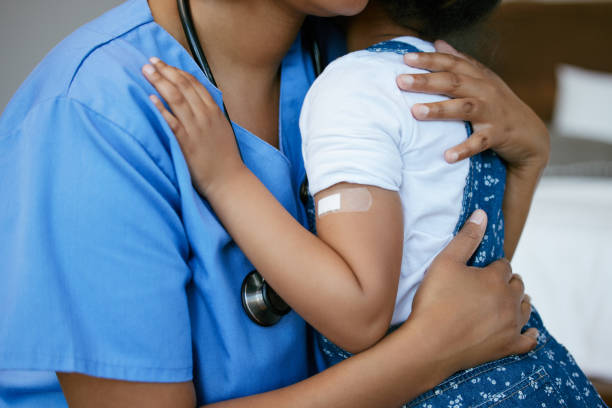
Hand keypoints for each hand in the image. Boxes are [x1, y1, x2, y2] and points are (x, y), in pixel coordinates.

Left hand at [142, 58, 243, 195]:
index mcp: (214, 110)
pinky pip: (171, 122)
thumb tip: (196, 101)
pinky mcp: (187, 143)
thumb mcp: (222, 128)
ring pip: (176, 99)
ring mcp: (196, 128)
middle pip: (182, 86)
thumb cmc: (224, 157)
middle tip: (150, 62)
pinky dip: (160, 108)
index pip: (193, 83)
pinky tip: (150, 98)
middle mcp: (205, 116)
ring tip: (146, 71)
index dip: (176, 70)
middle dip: (165, 71)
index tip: (163, 63)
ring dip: (159, 82)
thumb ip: (210, 113)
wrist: (229, 179)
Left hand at [397, 40, 549, 171]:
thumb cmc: (499, 106)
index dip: (430, 59)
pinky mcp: (498, 135)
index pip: (452, 63)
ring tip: (415, 111)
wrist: (530, 134)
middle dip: (426, 81)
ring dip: (439, 110)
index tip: (405, 59)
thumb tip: (438, 43)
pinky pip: (479, 142)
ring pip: (464, 107)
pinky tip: (447, 156)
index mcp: (478, 77)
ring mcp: (492, 113)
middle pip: (453, 82)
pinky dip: (464, 148)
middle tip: (401, 81)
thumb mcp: (482, 80)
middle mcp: (485, 91)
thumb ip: (460, 63)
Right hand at [407, 209, 537, 373]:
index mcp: (495, 278)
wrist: (430, 343)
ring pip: (524, 309)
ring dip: (520, 301)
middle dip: (508, 281)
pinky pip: (528, 340)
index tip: (483, 269)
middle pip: (516, 285)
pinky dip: (530, 334)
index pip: (503, 265)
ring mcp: (510, 325)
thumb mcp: (445, 262)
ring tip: (514, 299)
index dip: (493, 265)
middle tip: (494, 282)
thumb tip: (482, 214)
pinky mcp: (507, 346)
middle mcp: (509, 301)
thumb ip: (466, 238)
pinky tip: (531, 331)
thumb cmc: (435, 299)